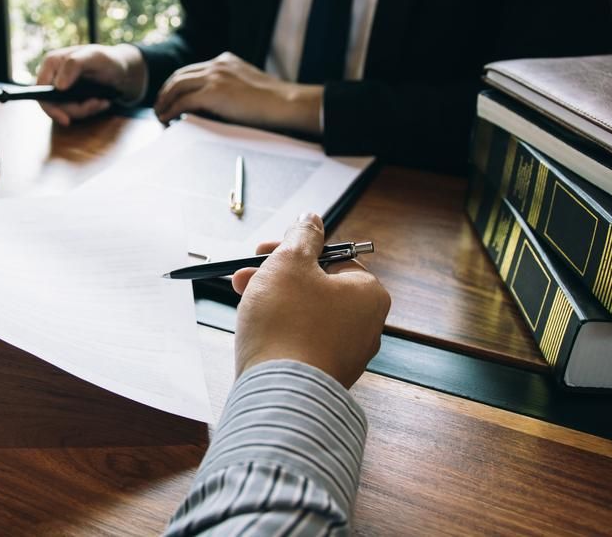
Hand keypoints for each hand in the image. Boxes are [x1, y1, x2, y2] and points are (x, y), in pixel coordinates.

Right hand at [36, 44, 147, 125]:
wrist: (121, 70)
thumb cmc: (107, 59)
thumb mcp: (94, 57)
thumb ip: (74, 65)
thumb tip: (58, 87)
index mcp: (52, 62)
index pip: (40, 89)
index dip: (50, 107)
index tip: (66, 119)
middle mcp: (53, 75)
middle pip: (52, 104)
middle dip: (76, 110)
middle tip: (96, 105)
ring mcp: (61, 88)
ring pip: (65, 110)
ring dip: (86, 110)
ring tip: (102, 102)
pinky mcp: (69, 98)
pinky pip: (74, 112)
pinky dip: (89, 110)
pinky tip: (102, 103)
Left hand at [154, 52, 322, 135]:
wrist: (286, 104)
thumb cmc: (273, 103)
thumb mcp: (248, 87)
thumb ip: (230, 89)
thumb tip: (214, 105)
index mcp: (225, 60)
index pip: (192, 70)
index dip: (178, 84)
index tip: (171, 97)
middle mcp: (217, 64)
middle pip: (179, 75)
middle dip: (166, 91)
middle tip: (159, 106)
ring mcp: (214, 76)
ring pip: (176, 86)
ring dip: (164, 101)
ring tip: (160, 115)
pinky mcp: (213, 92)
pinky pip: (182, 101)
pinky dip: (171, 110)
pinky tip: (167, 119)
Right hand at [230, 213, 389, 388]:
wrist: (280, 393)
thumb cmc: (287, 323)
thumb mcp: (289, 263)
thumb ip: (301, 236)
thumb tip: (311, 218)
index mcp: (368, 294)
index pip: (332, 257)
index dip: (292, 250)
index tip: (262, 251)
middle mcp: (366, 326)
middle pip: (316, 287)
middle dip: (276, 277)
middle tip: (244, 277)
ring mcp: (346, 355)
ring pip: (306, 315)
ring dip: (273, 302)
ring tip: (243, 302)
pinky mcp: (324, 377)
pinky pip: (301, 343)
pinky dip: (279, 332)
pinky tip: (257, 332)